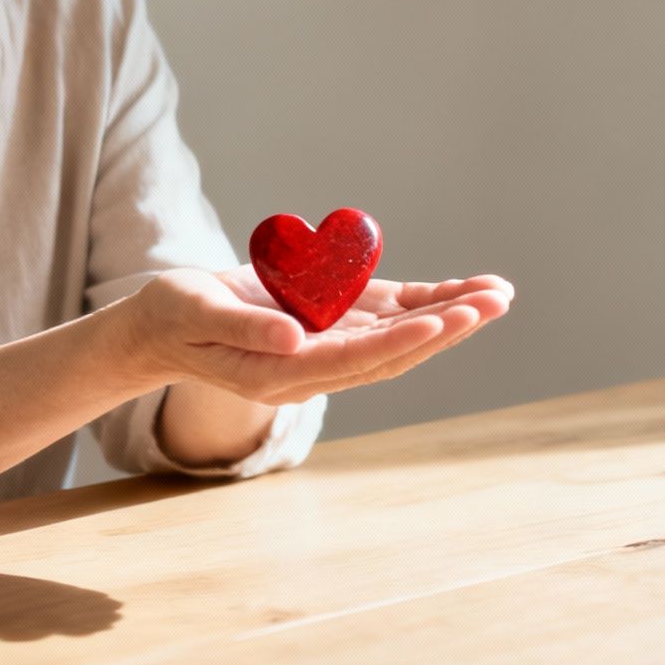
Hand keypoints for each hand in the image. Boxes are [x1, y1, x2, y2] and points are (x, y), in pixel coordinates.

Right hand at [108, 265, 513, 406]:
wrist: (166, 327)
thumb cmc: (174, 316)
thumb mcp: (196, 314)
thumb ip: (245, 327)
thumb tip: (294, 340)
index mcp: (283, 374)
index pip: (353, 360)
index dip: (401, 342)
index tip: (442, 322)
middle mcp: (316, 366)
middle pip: (393, 352)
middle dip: (445, 327)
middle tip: (493, 302)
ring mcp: (328, 345)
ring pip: (401, 334)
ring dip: (449, 314)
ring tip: (498, 294)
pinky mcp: (333, 321)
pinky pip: (389, 314)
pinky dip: (427, 300)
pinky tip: (466, 289)